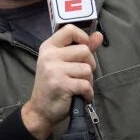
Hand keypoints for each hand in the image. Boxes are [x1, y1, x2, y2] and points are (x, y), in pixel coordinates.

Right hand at [21, 25, 104, 139]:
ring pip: (87, 69)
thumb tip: (99, 35)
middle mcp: (49, 56)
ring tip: (77, 87)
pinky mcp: (61, 85)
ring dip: (88, 81)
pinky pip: (86, 84)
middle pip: (84, 50)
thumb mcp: (63, 63)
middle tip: (79, 76)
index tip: (84, 48)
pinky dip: (88, 93)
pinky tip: (80, 96)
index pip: (70, 30)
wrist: (40, 110)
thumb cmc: (53, 85)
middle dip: (88, 65)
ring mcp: (54, 70)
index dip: (83, 37)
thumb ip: (81, 48)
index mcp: (48, 47)